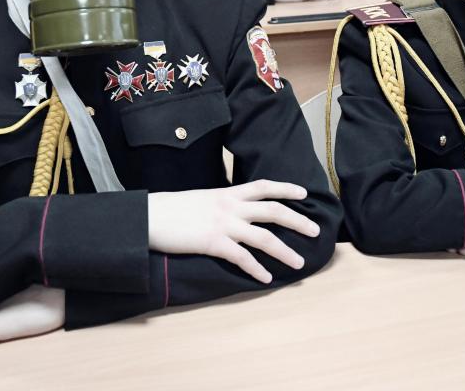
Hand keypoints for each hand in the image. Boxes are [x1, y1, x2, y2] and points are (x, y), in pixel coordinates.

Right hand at [148, 180, 319, 283]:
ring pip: (264, 237)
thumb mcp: (201, 199)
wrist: (149, 216)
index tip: (304, 193)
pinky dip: (257, 269)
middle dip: (297, 220)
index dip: (286, 188)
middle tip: (316, 230)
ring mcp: (224, 225)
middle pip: (273, 211)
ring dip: (285, 251)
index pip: (263, 186)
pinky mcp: (214, 243)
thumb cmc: (171, 209)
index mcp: (227, 194)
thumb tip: (232, 212)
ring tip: (299, 263)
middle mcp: (230, 207)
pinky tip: (266, 278)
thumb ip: (220, 205)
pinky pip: (242, 258)